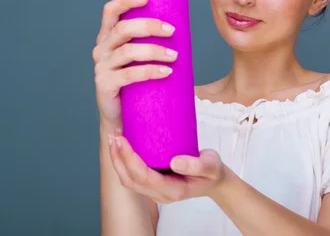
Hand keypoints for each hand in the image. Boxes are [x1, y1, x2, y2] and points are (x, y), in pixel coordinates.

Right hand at [92, 0, 177, 126]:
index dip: (126, 0)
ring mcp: (102, 66)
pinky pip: (130, 75)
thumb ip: (148, 40)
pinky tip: (167, 72)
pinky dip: (151, 71)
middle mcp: (101, 48)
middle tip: (172, 30)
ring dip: (155, 51)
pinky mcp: (105, 84)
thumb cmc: (135, 82)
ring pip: (129, 51)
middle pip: (123, 29)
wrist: (120, 117)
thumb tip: (179, 23)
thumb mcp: (139, 57)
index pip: (110, 11)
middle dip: (149, 26)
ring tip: (174, 56)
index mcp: (108, 36)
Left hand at [108, 130, 227, 203]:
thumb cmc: (212, 172)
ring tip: (114, 138)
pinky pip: (132, 175)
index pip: (144, 177)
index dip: (130, 159)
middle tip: (113, 135)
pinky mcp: (153, 183)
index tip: (122, 140)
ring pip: (128, 180)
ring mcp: (155, 191)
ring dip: (117, 159)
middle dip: (118, 158)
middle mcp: (160, 194)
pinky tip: (122, 144)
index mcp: (173, 190)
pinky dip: (123, 160)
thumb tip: (175, 161)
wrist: (215, 181)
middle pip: (130, 180)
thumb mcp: (211, 165)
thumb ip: (196, 165)